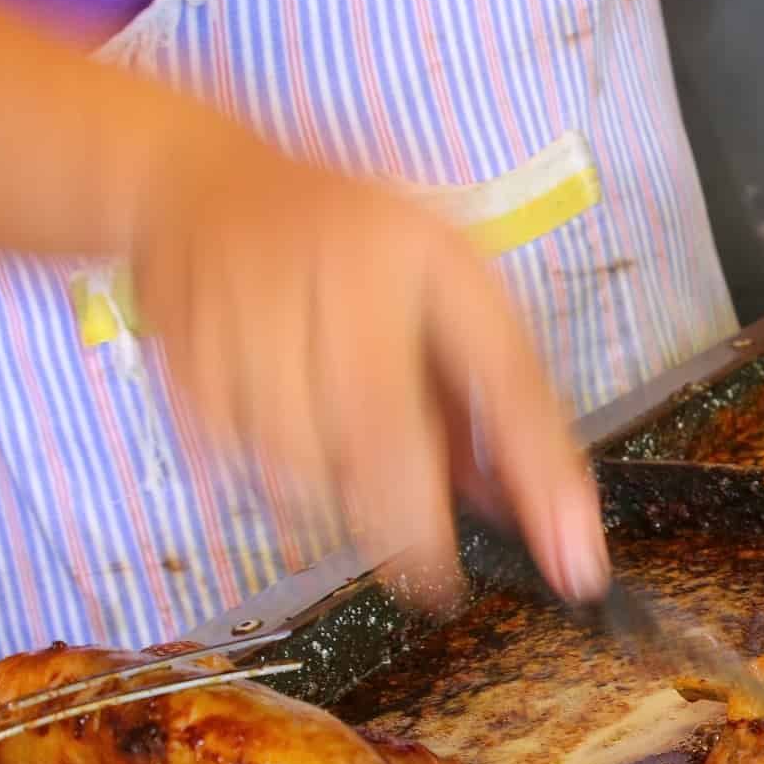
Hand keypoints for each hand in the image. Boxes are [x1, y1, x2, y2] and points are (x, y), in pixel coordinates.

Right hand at [128, 138, 608, 606]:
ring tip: (345, 447)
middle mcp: (339, 275)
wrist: (197, 189)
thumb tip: (531, 506)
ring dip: (347, 498)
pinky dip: (287, 478)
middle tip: (433, 573)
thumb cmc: (351, 246)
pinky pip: (254, 469)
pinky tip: (287, 424)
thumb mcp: (446, 289)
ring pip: (316, 473)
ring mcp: (253, 316)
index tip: (574, 562)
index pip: (504, 378)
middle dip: (416, 528)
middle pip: (387, 444)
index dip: (541, 473)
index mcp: (424, 253)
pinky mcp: (190, 364)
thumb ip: (495, 393)